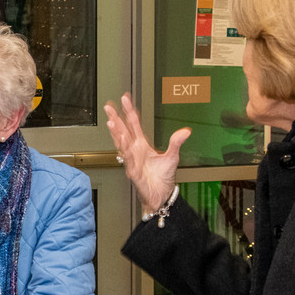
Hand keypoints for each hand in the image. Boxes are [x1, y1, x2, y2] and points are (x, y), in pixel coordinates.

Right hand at [104, 93, 189, 211]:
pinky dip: (126, 151)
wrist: (161, 195)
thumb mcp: (172, 157)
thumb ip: (176, 143)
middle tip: (109, 107)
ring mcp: (132, 161)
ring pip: (122, 144)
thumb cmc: (163, 178)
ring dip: (117, 133)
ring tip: (112, 122)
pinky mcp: (134, 172)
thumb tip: (186, 131)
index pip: (133, 125)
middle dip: (116, 119)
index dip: (129, 111)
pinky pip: (129, 159)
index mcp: (142, 146)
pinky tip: (122, 141)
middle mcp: (135, 151)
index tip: (125, 99)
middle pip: (123, 132)